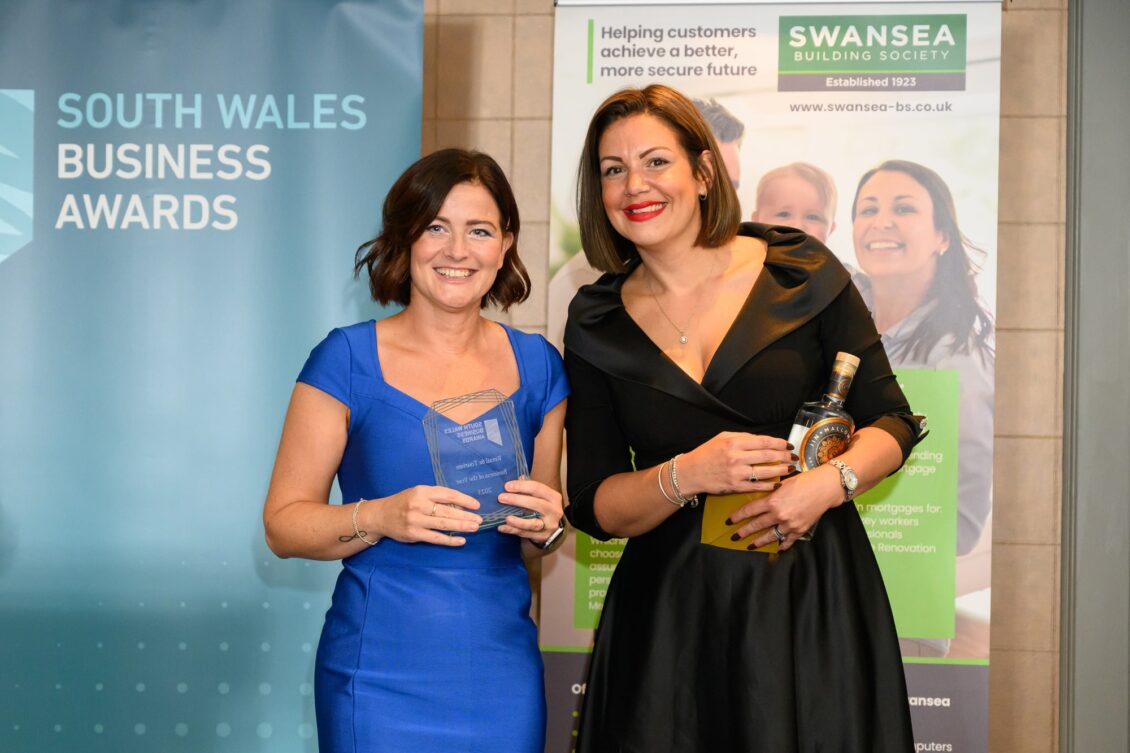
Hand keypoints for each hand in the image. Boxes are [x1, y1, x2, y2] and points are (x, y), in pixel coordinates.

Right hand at [370, 485, 482, 545]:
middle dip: (466, 516)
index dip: (464, 500)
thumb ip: (436, 499)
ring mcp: (416, 520)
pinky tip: (461, 540)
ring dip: (461, 526)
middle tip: (479, 519)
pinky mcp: (414, 534)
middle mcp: (419, 505)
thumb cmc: (403, 502)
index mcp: (422, 491)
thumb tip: (461, 506)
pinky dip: (450, 540)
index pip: (447, 494)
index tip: (476, 505)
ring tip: (474, 528)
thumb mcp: (418, 494)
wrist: (381, 516)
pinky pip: (436, 538)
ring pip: (443, 524)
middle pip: (447, 510)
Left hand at [496, 478, 563, 545]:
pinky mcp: (542, 537)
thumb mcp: (540, 496)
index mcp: (553, 497)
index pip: (538, 488)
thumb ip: (529, 489)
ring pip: (533, 523)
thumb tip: (516, 480)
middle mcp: (554, 511)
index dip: (522, 486)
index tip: (507, 486)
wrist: (552, 527)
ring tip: (506, 518)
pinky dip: (513, 530)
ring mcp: (549, 525)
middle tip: (501, 498)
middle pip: (536, 504)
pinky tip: (502, 527)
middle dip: (518, 500)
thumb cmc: (543, 507)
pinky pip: (526, 534)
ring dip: (518, 521)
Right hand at [679, 431, 795, 494]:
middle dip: (784, 456)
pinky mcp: (735, 486)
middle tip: (793, 457)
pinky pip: (757, 486)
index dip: (780, 443)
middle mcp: (736, 457)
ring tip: (790, 469)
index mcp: (734, 443)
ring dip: (781, 471)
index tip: (788, 445)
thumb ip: (742, 437)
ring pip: (765, 472)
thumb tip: (763, 440)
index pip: (764, 442)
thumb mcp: (722, 438)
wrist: (691, 472)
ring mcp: (736, 473)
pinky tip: (777, 483)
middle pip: (768, 456)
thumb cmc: (707, 454)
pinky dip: (769, 485)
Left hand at [726, 464, 842, 550]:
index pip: (749, 510)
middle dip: (743, 532)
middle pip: (756, 525)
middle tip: (734, 537)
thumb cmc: (805, 480)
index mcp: (772, 501)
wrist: (826, 487)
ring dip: (758, 542)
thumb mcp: (782, 482)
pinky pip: (788, 541)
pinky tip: (777, 548)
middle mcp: (778, 514)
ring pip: (770, 536)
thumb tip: (757, 493)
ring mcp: (789, 524)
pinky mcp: (800, 529)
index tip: (729, 521)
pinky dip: (782, 545)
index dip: (737, 516)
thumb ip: (769, 490)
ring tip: (750, 546)